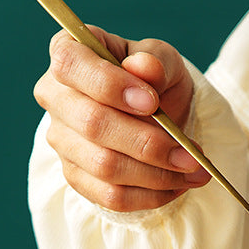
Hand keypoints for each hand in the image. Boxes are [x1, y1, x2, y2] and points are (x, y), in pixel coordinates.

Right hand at [34, 26, 209, 210]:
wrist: (157, 115)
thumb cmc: (154, 81)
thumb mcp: (163, 61)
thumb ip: (156, 61)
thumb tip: (144, 67)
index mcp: (68, 52)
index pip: (70, 64)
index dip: (108, 85)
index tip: (152, 102)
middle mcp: (55, 97)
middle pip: (92, 124)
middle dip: (147, 142)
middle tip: (190, 153)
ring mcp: (61, 140)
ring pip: (104, 166)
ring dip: (156, 174)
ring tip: (193, 170)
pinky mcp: (76, 176)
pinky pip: (110, 196)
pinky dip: (150, 195)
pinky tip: (177, 186)